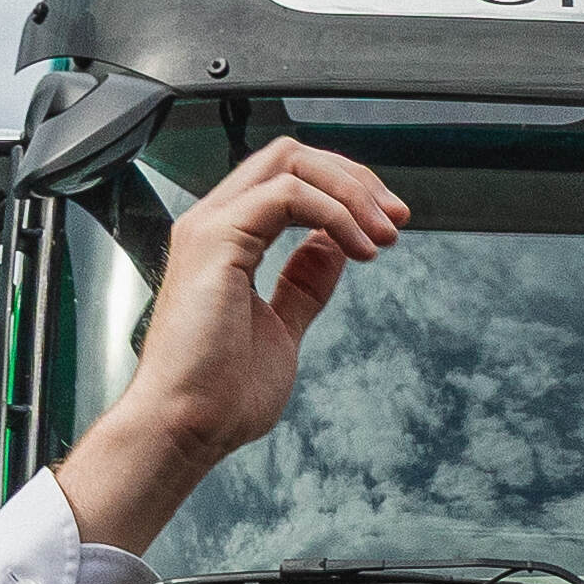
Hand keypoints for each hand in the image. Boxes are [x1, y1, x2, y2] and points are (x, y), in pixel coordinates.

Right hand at [71, 137, 412, 528]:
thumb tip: (336, 247)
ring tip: (383, 237)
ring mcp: (210, 226)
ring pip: (291, 163)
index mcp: (226, 240)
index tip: (388, 225)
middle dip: (355, 179)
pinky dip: (334, 213)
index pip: (289, 179)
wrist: (187, 427)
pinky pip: (287, 195)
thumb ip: (304, 282)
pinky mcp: (215, 239)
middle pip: (292, 156)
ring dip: (352, 193)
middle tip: (396, 218)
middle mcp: (214, 223)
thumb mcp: (282, 324)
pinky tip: (358, 247)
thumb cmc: (220, 394)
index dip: (346, 190)